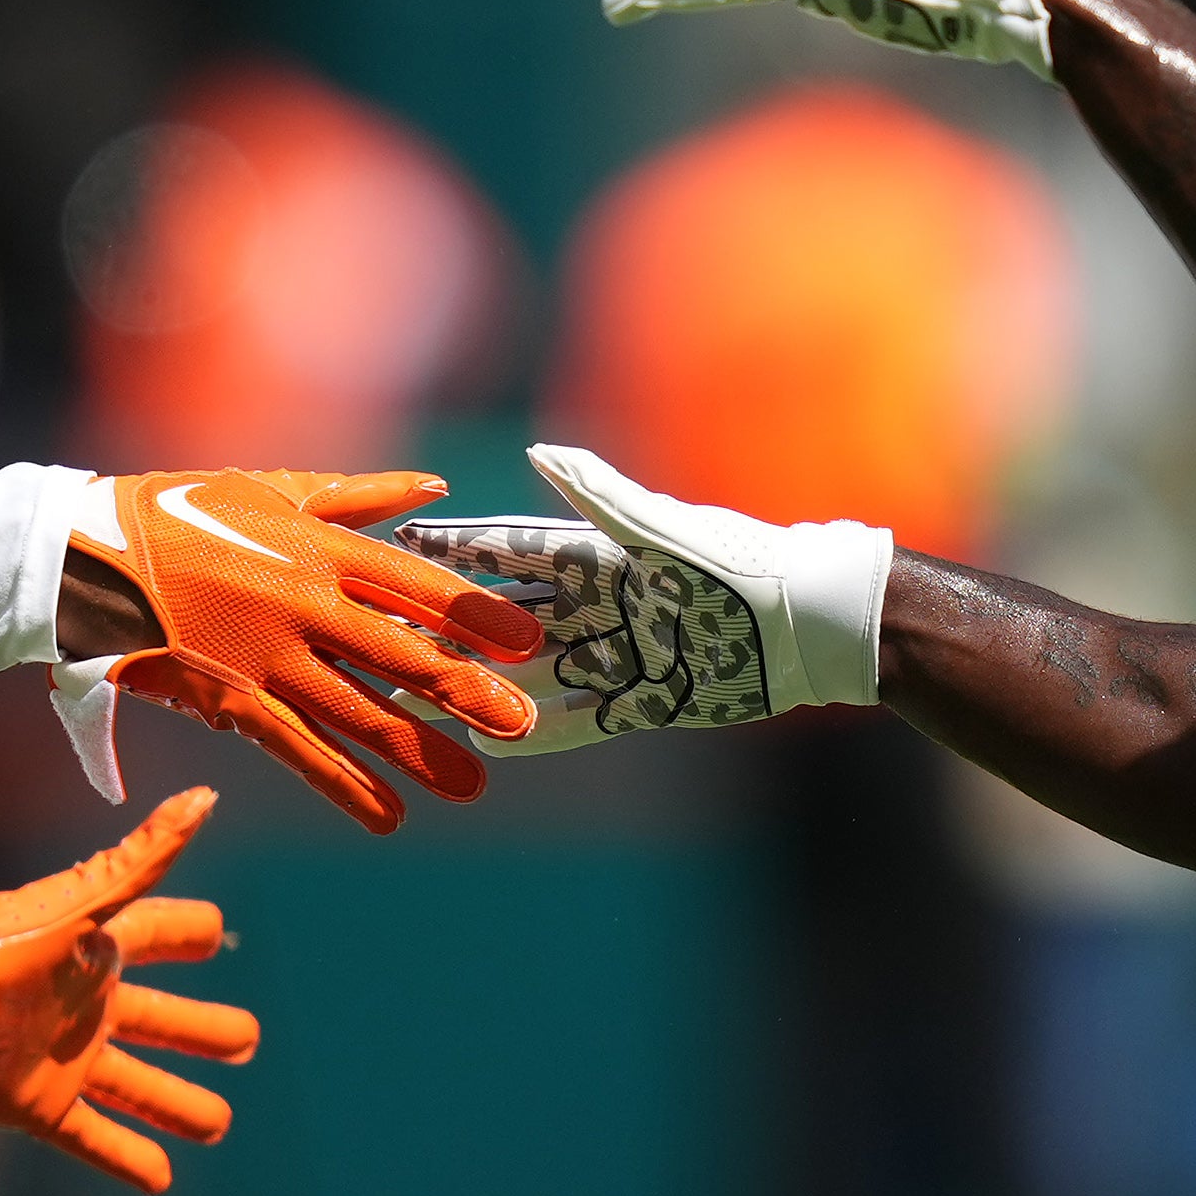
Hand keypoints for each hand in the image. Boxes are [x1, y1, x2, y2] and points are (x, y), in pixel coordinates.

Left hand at [0, 786, 258, 1195]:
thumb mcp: (82, 905)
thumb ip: (144, 859)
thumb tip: (206, 795)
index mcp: (99, 949)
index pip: (160, 933)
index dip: (190, 931)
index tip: (216, 930)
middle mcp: (87, 1004)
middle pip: (163, 1020)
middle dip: (204, 1031)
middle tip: (245, 1041)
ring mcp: (64, 1058)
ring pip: (139, 1086)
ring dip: (179, 1105)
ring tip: (218, 1123)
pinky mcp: (38, 1106)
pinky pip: (93, 1138)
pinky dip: (128, 1160)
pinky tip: (163, 1179)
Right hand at [55, 468, 545, 833]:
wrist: (83, 554)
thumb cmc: (181, 511)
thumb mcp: (275, 488)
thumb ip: (359, 495)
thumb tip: (434, 486)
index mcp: (318, 547)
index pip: (416, 583)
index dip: (473, 615)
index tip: (525, 642)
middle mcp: (302, 602)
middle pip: (400, 654)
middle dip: (465, 693)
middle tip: (519, 724)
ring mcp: (267, 655)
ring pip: (358, 710)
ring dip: (418, 750)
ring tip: (472, 783)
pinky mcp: (229, 697)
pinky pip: (296, 747)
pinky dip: (343, 783)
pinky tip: (387, 815)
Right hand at [385, 445, 893, 752]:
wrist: (808, 626)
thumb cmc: (738, 565)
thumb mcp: (664, 530)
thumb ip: (600, 495)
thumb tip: (538, 450)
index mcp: (598, 557)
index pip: (509, 551)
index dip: (455, 549)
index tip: (398, 545)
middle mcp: (600, 605)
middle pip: (510, 621)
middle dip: (452, 630)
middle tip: (388, 639)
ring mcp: (620, 653)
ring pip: (536, 677)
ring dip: (486, 690)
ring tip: (427, 701)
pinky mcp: (648, 699)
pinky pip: (584, 720)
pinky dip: (544, 733)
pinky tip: (498, 745)